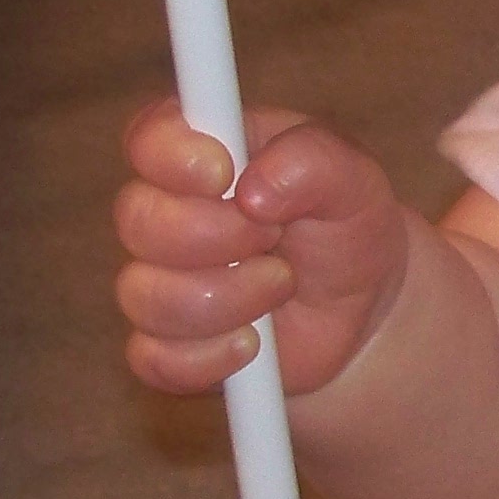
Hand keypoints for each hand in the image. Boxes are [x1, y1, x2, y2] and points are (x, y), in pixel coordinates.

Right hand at [112, 99, 414, 398]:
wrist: (361, 309)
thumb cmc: (345, 227)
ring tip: (281, 285)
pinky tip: (254, 343)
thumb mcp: (353, 179)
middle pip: (137, 220)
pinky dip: (210, 357)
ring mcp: (158, 282)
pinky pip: (154, 359)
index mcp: (200, 153)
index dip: (173, 157)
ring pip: (145, 295)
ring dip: (228, 296)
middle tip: (275, 235)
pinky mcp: (165, 347)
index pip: (147, 138)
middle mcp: (165, 213)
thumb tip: (253, 191)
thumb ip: (313, 159)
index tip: (224, 174)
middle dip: (217, 234)